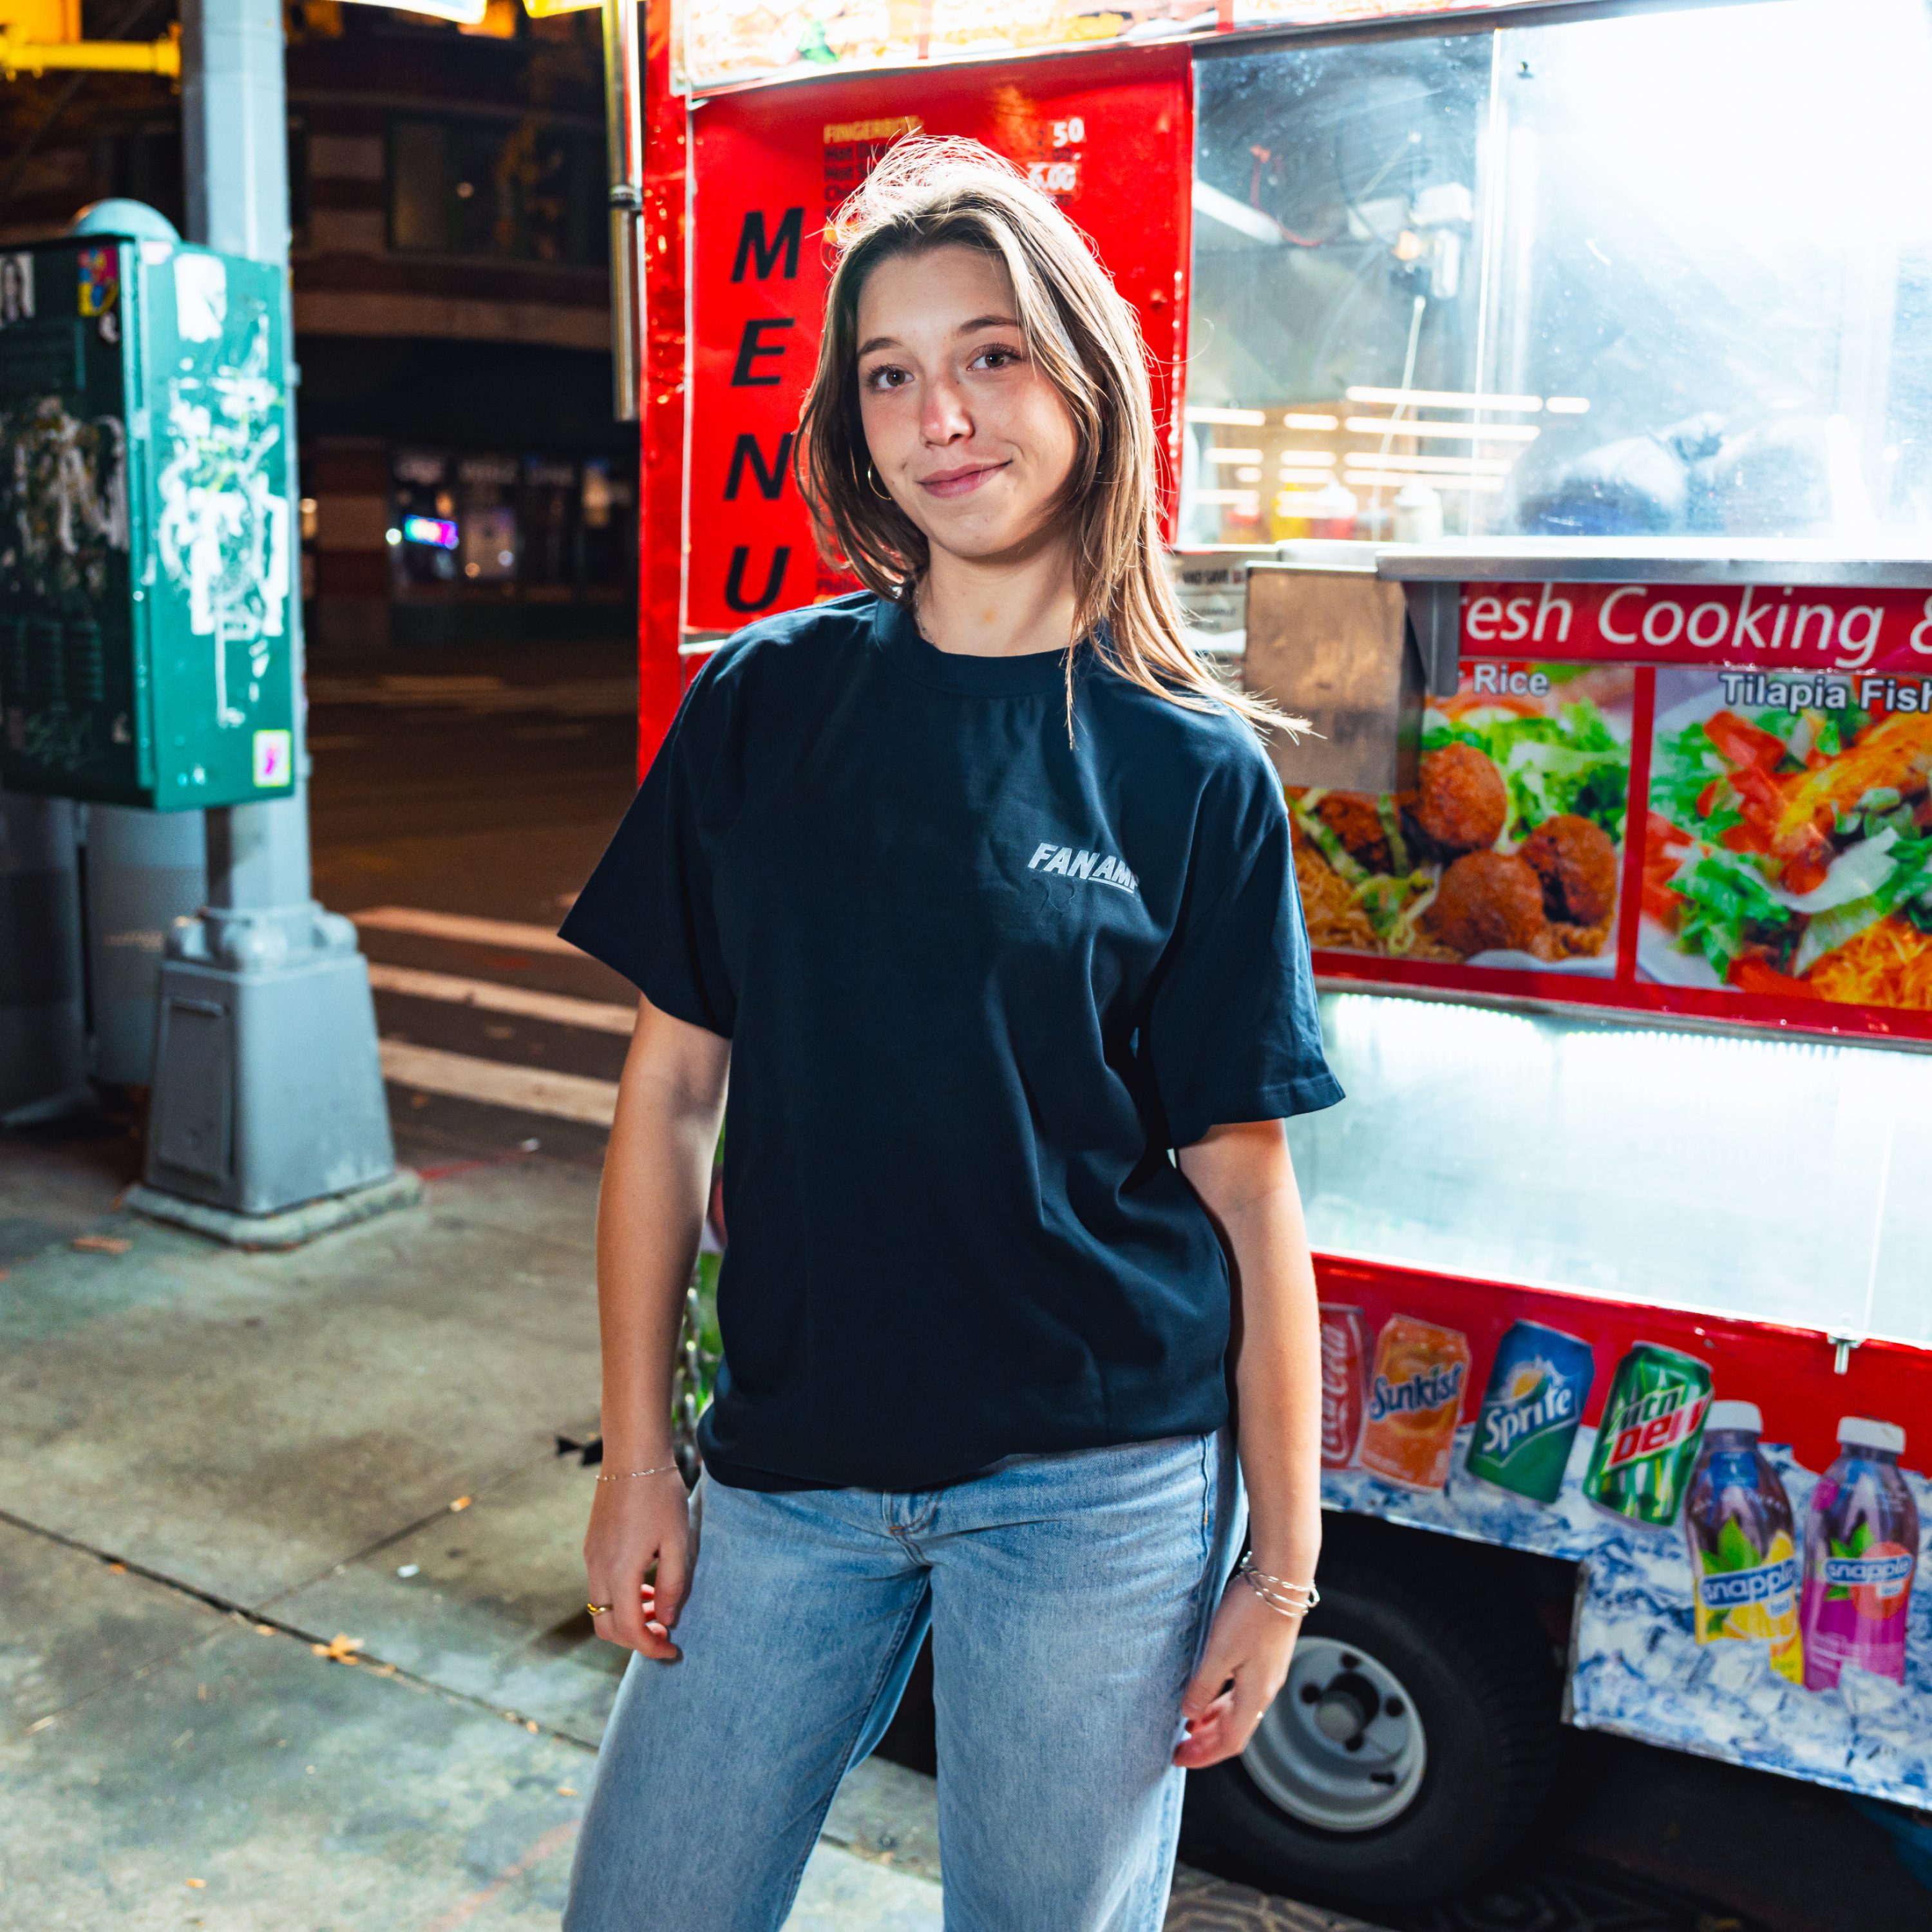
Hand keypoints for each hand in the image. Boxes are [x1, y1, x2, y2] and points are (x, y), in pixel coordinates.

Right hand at [583, 1467, 694, 1660]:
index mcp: (620, 1571)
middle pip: (607, 1626)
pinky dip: (620, 1598)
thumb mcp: (678, 1541)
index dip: (651, 1647)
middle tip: (666, 1633)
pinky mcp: (592, 1546)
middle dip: (635, 1638)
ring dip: (628, 1618)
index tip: (673, 1650)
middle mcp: (598, 1568)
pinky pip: (601, 1586)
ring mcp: (591, 1557)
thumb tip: (666, 1622)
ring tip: (659, 1606)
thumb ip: (673, 1586)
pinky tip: (646, 1583)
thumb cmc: (660, 1495)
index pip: (629, 1629)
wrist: (633, 1455)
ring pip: (601, 1608)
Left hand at [1173, 1578, 1301, 1767]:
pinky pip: (1240, 1691)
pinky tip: (1207, 1690)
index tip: (1179, 1758)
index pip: (1230, 1742)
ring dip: (1213, 1721)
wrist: (1281, 1577)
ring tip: (1188, 1723)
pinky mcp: (1264, 1655)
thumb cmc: (1250, 1612)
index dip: (1204, 1755)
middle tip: (1179, 1747)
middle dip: (1206, 1742)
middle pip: (1234, 1730)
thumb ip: (1203, 1686)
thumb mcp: (1218, 1651)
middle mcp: (1265, 1689)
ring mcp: (1266, 1672)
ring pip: (1237, 1710)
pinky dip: (1221, 1700)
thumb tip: (1188, 1715)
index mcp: (1256, 1695)